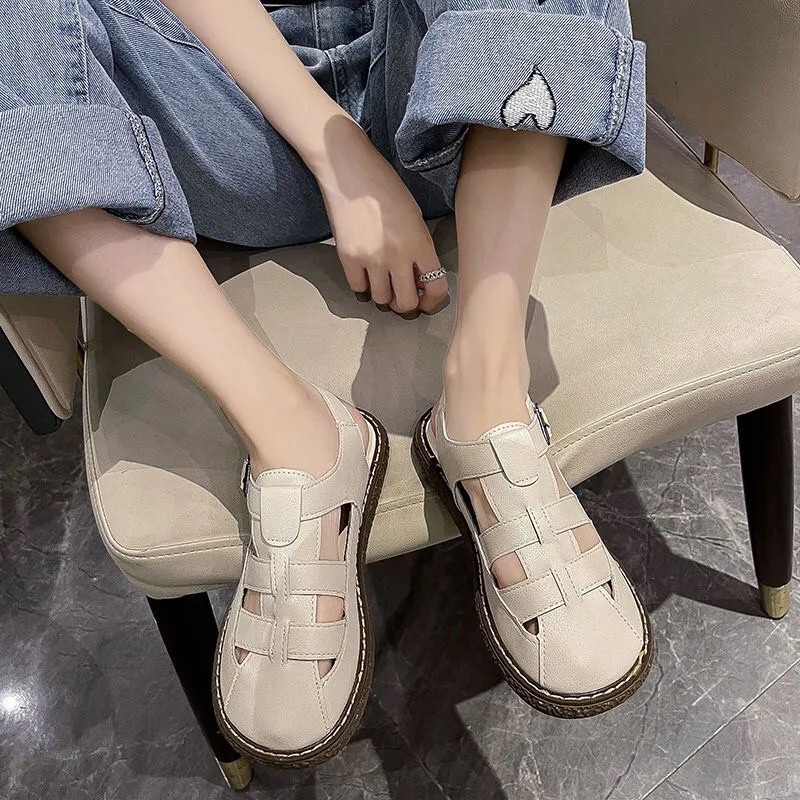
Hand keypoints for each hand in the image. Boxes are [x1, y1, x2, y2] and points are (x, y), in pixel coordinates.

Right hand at [312, 117, 447, 314]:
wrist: (351, 172)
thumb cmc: (387, 188)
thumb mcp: (415, 217)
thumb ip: (420, 248)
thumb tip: (418, 278)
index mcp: (420, 244)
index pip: (436, 289)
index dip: (433, 302)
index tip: (426, 301)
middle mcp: (398, 257)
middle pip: (406, 303)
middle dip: (407, 304)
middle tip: (403, 297)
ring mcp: (371, 259)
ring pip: (382, 300)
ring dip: (384, 296)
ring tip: (383, 284)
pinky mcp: (348, 258)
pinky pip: (359, 289)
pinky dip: (364, 287)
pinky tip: (366, 276)